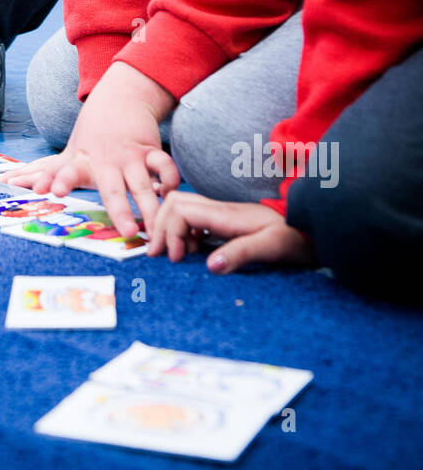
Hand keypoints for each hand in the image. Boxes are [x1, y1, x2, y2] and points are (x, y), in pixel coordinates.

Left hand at [4, 63, 178, 238]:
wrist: (120, 99)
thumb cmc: (90, 135)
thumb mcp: (66, 152)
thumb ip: (40, 171)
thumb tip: (6, 181)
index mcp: (82, 162)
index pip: (66, 171)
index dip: (56, 180)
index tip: (48, 191)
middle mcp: (106, 162)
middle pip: (112, 188)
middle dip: (119, 209)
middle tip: (125, 231)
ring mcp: (130, 157)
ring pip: (143, 183)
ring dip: (150, 205)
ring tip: (155, 227)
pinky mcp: (150, 151)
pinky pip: (164, 166)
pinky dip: (169, 179)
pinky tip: (171, 195)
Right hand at [148, 191, 316, 272]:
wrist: (310, 230)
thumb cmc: (294, 238)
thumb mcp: (272, 248)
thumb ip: (242, 254)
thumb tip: (210, 266)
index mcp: (225, 214)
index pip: (180, 209)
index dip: (169, 232)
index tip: (176, 259)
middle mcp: (218, 210)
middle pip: (174, 203)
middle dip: (160, 226)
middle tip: (160, 255)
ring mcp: (220, 215)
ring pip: (180, 209)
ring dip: (169, 230)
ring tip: (174, 256)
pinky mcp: (223, 223)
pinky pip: (191, 220)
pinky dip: (181, 235)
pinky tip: (189, 253)